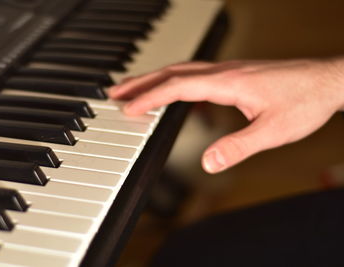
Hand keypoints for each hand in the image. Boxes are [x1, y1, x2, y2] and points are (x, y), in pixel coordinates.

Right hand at [108, 59, 343, 173]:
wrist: (328, 81)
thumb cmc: (304, 101)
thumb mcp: (273, 131)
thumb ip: (238, 147)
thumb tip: (209, 162)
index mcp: (227, 83)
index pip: (177, 87)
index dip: (149, 97)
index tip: (128, 108)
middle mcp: (223, 72)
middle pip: (171, 72)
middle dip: (140, 82)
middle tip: (115, 92)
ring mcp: (227, 70)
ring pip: (180, 70)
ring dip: (153, 78)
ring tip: (132, 88)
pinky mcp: (233, 74)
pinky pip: (193, 73)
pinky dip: (172, 80)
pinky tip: (171, 92)